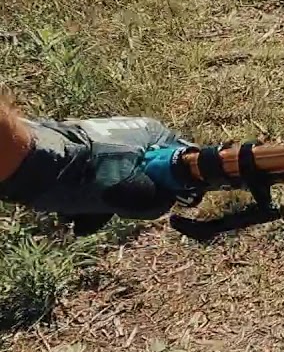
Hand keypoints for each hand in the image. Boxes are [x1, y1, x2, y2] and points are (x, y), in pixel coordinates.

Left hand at [0, 117, 194, 233]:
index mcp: (153, 134)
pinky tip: (75, 212)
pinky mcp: (88, 156)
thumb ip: (158, 199)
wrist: (32, 164)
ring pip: (124, 185)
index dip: (175, 187)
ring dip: (108, 207)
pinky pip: (101, 183)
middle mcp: (135, 135)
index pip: (183, 162)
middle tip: (117, 212)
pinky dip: (92, 200)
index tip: (160, 203)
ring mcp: (110, 145)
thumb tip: (165, 203)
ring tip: (87, 217)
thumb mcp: (130, 193)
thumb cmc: (84, 174)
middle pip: (152, 178)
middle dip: (133, 202)